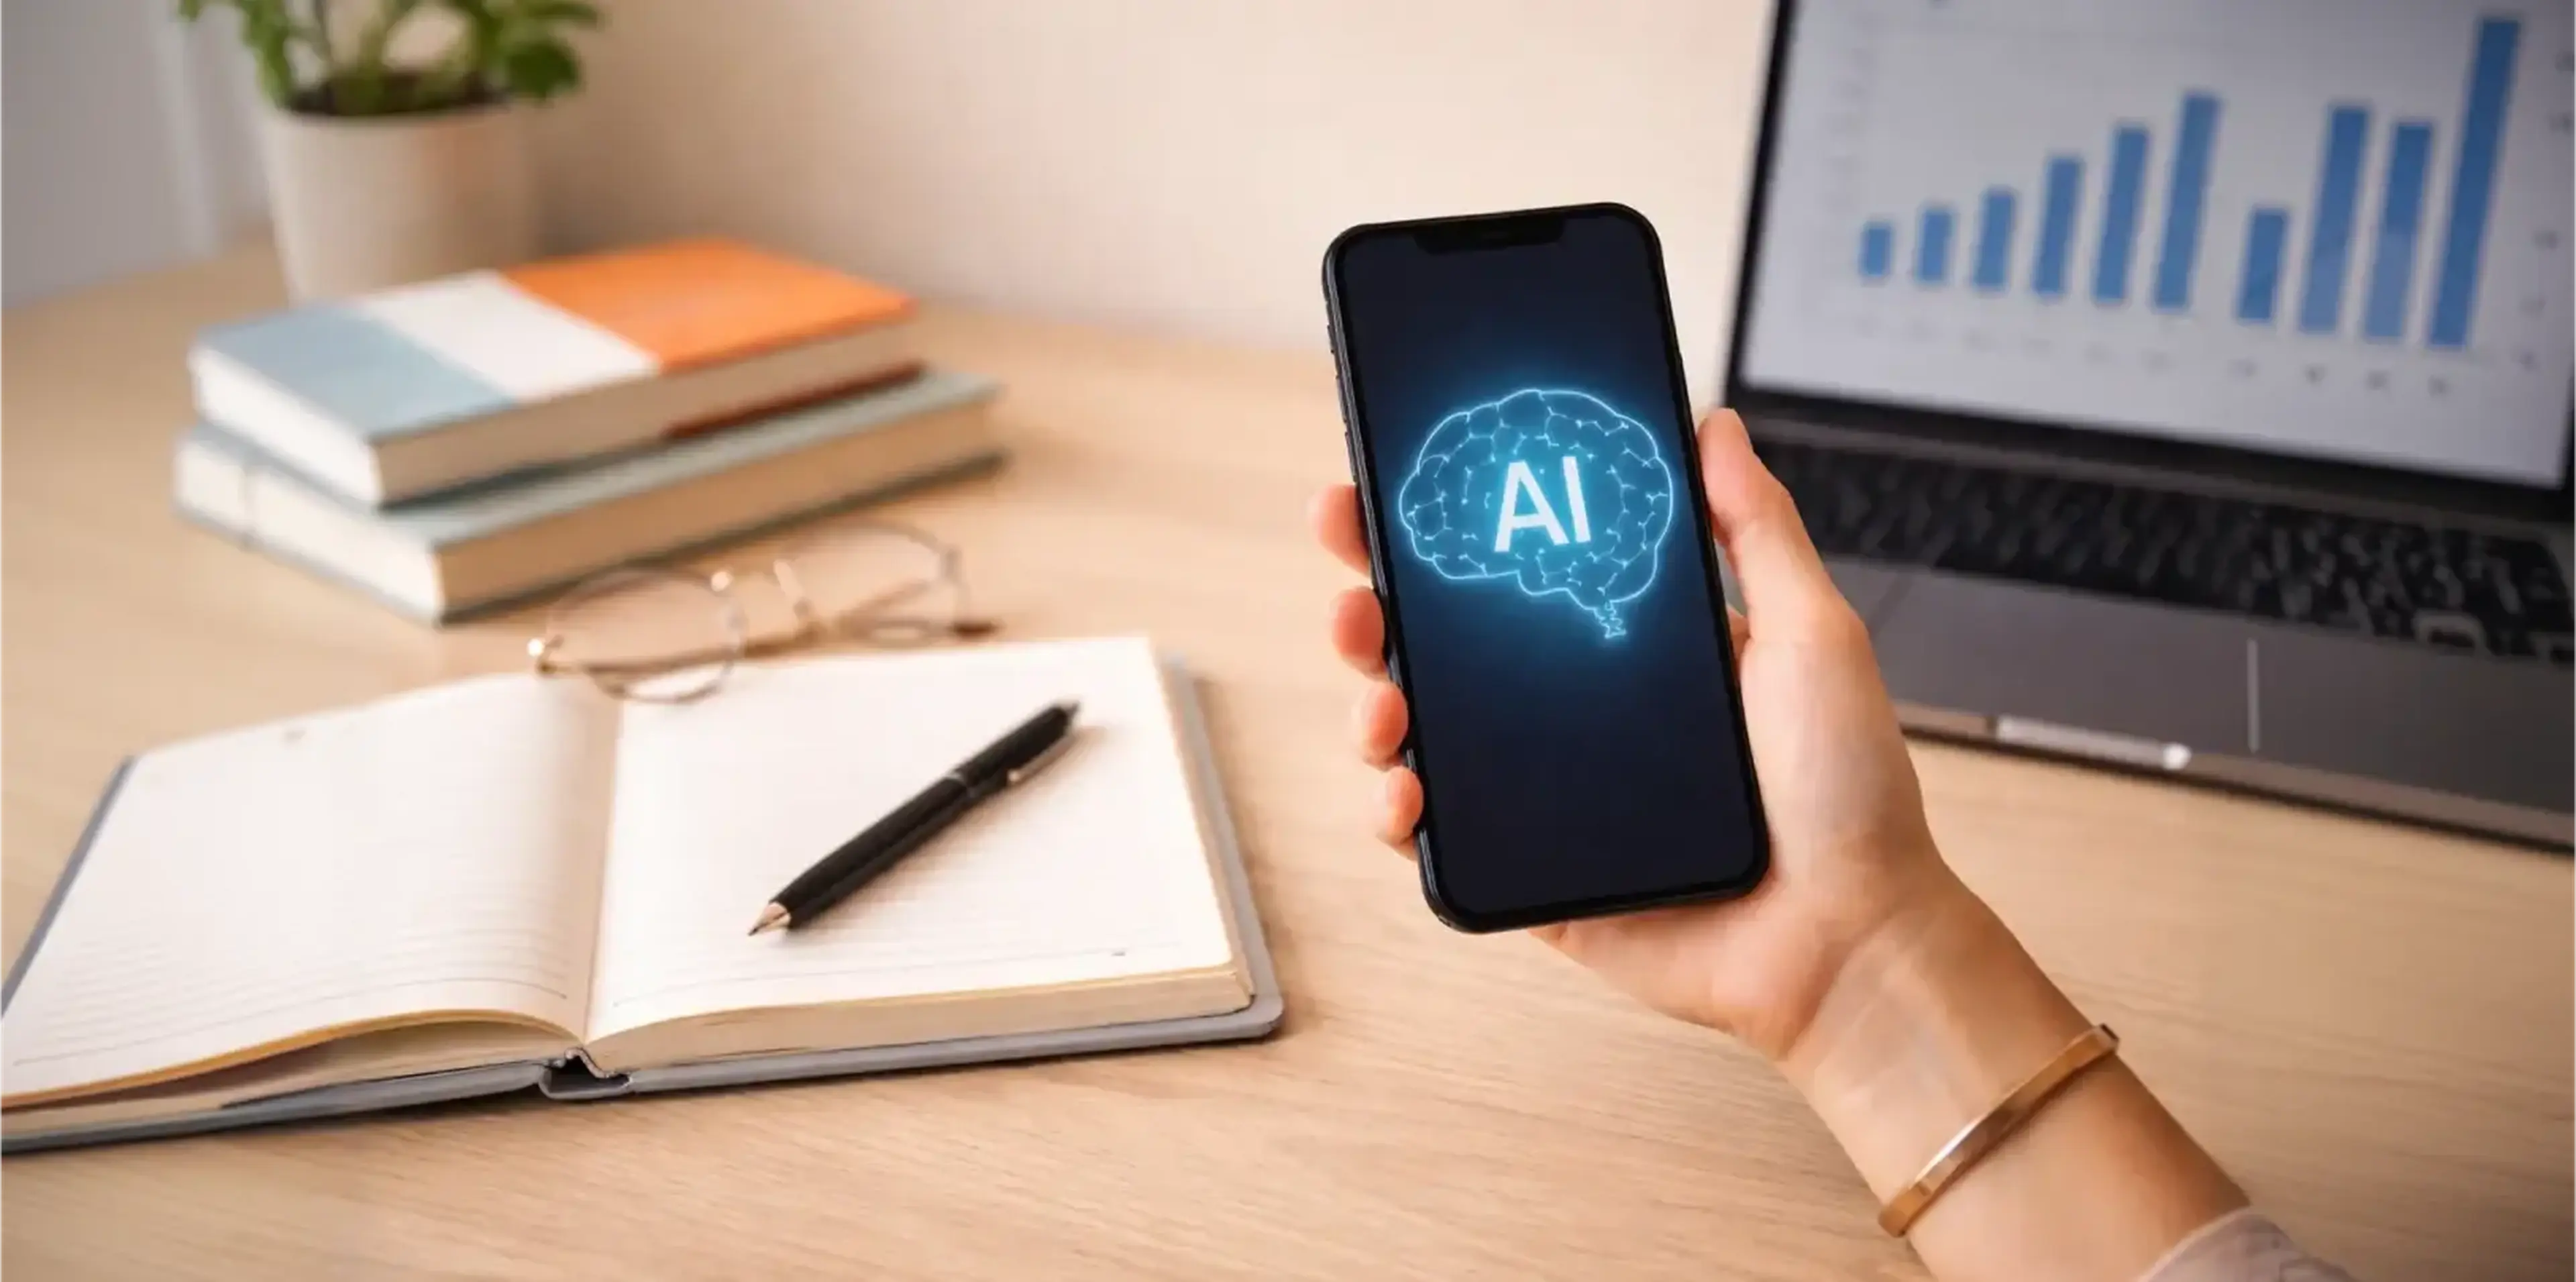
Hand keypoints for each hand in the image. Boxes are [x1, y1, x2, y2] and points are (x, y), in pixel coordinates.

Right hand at [1309, 409, 1967, 1061]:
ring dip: (1372, 700)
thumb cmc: (1850, 794)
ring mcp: (1544, 796)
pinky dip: (1396, 813)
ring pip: (1420, 734)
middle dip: (1374, 596)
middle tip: (1353, 569)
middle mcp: (1572, 714)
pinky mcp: (1532, 876)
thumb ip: (1756, 529)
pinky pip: (1436, 843)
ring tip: (1381, 694)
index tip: (1391, 481)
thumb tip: (1712, 424)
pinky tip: (1404, 790)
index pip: (1512, 566)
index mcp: (1627, 645)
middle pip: (1440, 642)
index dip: (1443, 525)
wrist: (1851, 938)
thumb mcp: (1810, 634)